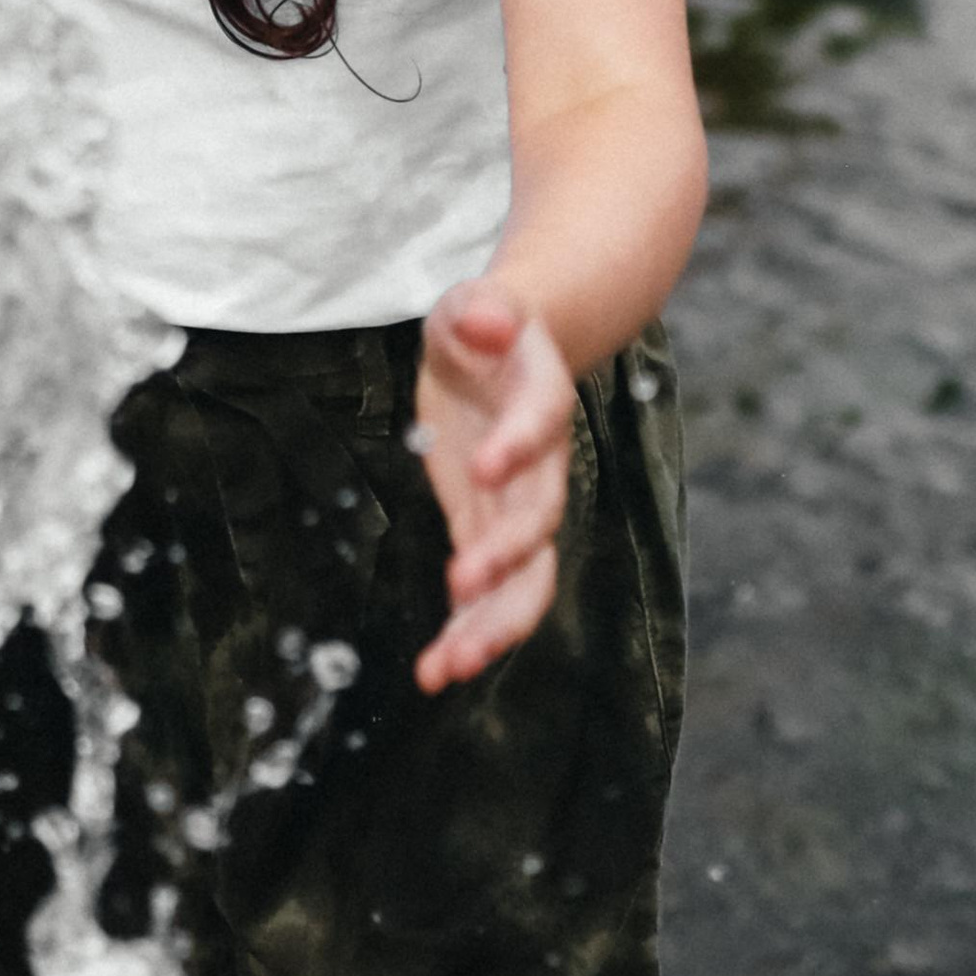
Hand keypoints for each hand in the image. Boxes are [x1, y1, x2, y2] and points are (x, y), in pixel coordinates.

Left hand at [411, 283, 575, 691]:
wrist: (502, 352)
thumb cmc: (485, 324)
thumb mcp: (477, 303)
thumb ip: (483, 311)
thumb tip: (485, 319)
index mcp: (541, 398)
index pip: (540, 423)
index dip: (517, 444)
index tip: (485, 466)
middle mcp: (539, 464)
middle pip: (539, 521)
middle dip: (508, 558)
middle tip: (464, 585)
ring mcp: (514, 505)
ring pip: (522, 578)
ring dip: (490, 622)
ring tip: (448, 666)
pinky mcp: (485, 530)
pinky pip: (485, 592)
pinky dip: (464, 631)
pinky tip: (434, 672)